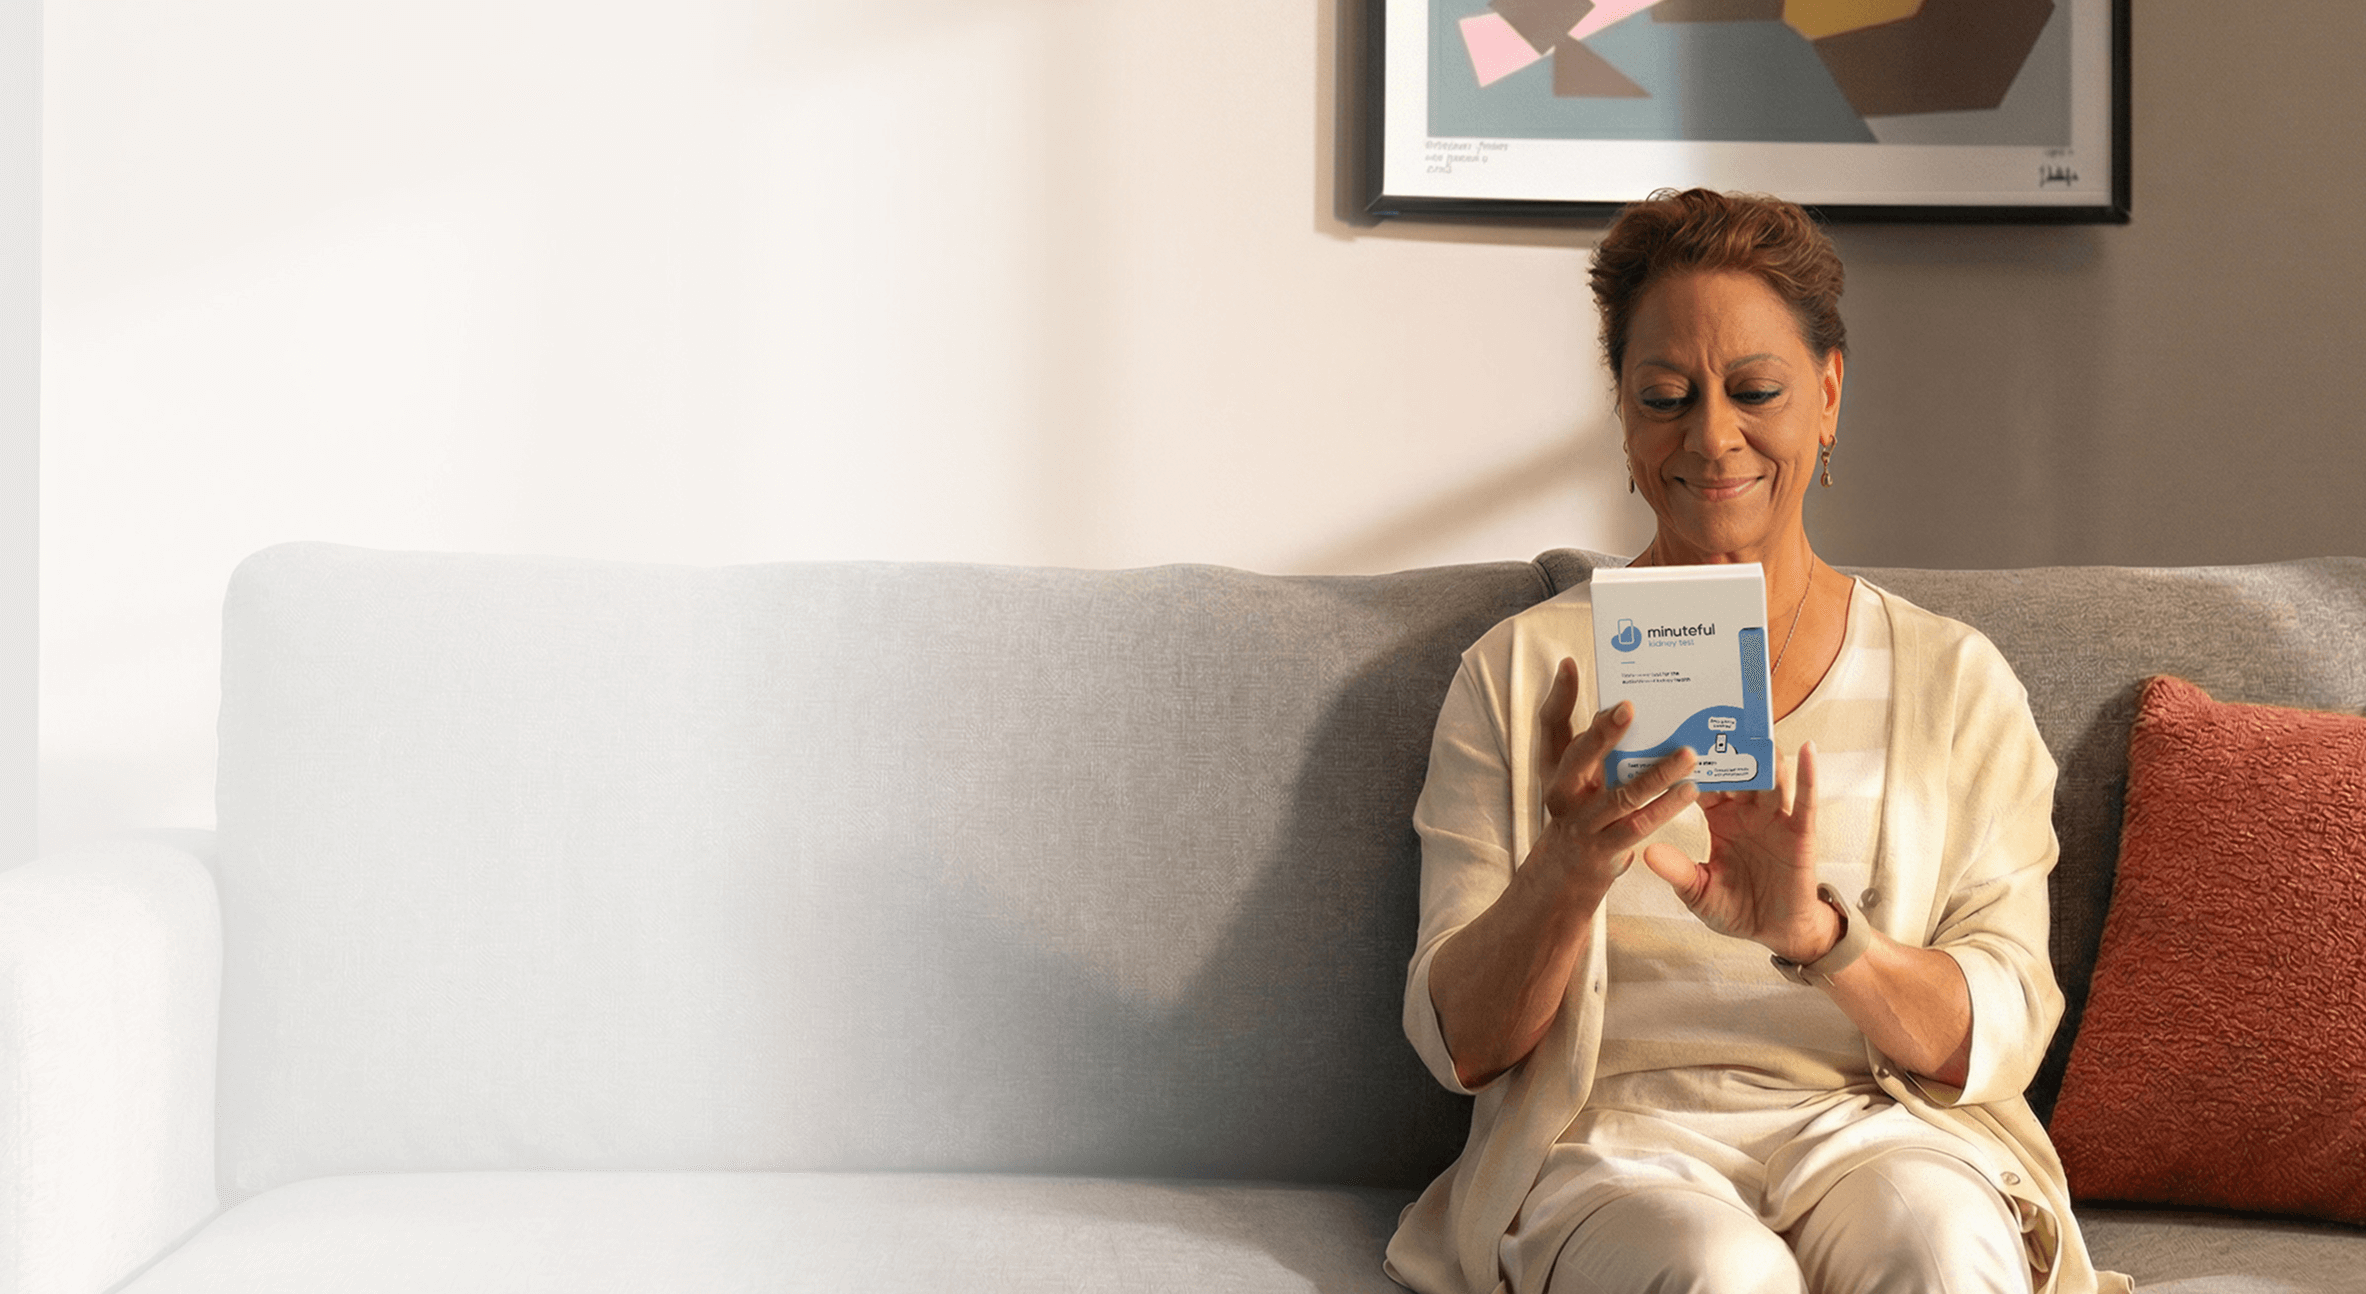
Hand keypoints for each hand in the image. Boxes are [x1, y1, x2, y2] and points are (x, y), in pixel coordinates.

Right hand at [1532, 658, 1699, 898]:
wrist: (1561, 878)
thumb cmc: (1576, 814)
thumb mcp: (1571, 777)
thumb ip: (1586, 740)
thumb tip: (1608, 698)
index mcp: (1554, 768)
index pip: (1549, 725)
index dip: (1559, 695)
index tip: (1571, 664)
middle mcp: (1561, 793)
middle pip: (1578, 757)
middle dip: (1602, 732)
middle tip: (1628, 707)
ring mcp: (1582, 823)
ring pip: (1620, 794)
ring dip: (1656, 773)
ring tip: (1688, 754)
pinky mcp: (1603, 850)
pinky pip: (1639, 826)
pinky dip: (1665, 808)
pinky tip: (1689, 791)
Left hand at [1639, 741, 1838, 962]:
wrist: (1776, 931)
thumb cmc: (1735, 908)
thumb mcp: (1699, 891)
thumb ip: (1678, 872)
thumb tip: (1647, 853)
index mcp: (1720, 819)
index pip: (1703, 783)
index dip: (1690, 764)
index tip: (1672, 737)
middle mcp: (1747, 812)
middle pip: (1737, 772)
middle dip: (1727, 748)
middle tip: (1711, 719)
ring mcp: (1776, 818)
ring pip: (1770, 778)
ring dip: (1762, 755)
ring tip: (1753, 730)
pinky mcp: (1800, 831)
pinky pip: (1805, 800)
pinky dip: (1807, 774)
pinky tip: (1806, 750)